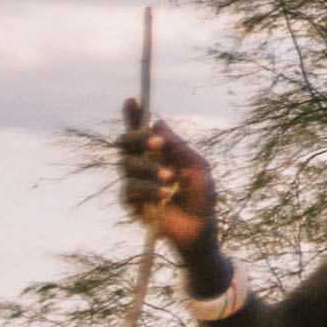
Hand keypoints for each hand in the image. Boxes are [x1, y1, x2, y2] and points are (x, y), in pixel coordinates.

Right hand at [115, 107, 216, 253]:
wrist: (200, 226)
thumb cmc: (201, 195)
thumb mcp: (196, 167)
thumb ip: (177, 147)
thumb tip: (158, 122)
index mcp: (158, 151)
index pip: (140, 129)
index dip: (133, 115)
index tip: (131, 100)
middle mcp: (142, 162)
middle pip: (125, 141)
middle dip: (140, 138)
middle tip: (158, 144)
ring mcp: (134, 181)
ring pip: (127, 164)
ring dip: (150, 168)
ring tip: (170, 178)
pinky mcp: (130, 201)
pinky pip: (129, 187)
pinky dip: (148, 188)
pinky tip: (164, 194)